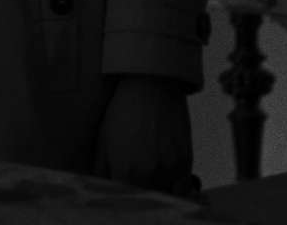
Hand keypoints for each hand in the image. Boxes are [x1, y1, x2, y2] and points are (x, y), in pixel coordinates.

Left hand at [94, 75, 194, 195]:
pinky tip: (164, 178)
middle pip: (144, 200)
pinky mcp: (186, 162)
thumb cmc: (123, 111)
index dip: (121, 198)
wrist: (151, 85)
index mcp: (126, 170)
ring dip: (156, 193)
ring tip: (148, 179)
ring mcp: (171, 169)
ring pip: (165, 197)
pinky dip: (174, 189)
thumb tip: (102, 189)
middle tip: (133, 183)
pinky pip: (182, 188)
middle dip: (137, 195)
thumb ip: (101, 171)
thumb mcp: (103, 141)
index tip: (120, 191)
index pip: (124, 200)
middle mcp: (150, 174)